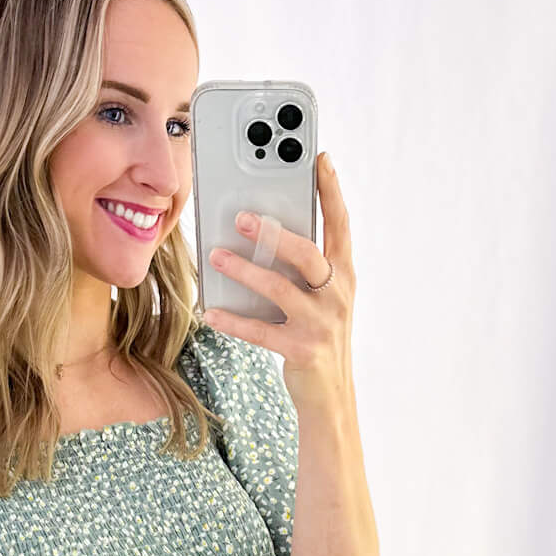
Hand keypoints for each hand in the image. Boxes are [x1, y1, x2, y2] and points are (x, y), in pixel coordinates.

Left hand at [202, 150, 355, 411]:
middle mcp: (337, 295)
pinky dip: (234, 320)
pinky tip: (211, 311)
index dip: (331, 190)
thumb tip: (259, 230)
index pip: (340, 224)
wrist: (331, 396)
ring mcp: (322, 324)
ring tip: (216, 257)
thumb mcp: (320, 297)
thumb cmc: (318, 336)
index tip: (319, 158)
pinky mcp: (303, 351)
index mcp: (343, 274)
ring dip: (246, 270)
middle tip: (241, 216)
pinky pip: (263, 331)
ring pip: (282, 289)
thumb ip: (302, 266)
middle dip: (275, 232)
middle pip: (308, 252)